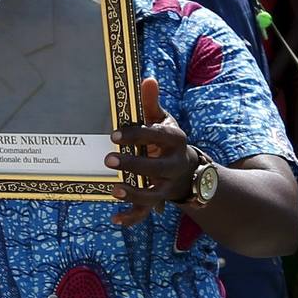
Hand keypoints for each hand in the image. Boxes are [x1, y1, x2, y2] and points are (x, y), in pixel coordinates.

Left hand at [106, 78, 197, 226]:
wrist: (189, 169)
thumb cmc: (166, 140)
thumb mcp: (162, 120)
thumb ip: (151, 102)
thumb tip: (146, 78)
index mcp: (176, 141)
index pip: (159, 137)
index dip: (137, 134)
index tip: (114, 134)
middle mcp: (174, 165)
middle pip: (157, 168)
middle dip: (134, 165)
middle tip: (108, 159)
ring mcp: (167, 185)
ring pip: (153, 195)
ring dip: (134, 194)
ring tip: (114, 189)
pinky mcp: (159, 200)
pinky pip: (146, 212)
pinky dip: (131, 218)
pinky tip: (115, 218)